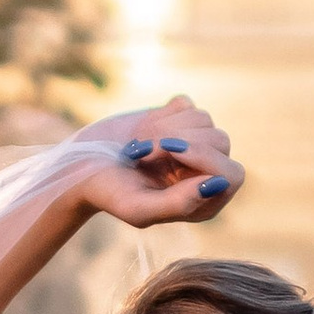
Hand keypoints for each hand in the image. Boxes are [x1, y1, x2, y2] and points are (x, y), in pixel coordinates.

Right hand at [72, 97, 244, 230]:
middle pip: (220, 142)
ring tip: (138, 146)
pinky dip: (161, 114)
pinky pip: (186, 104)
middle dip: (179, 142)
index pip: (232, 174)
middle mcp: (204, 172)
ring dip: (164, 129)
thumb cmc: (109, 193)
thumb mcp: (138, 208)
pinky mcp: (178, 118)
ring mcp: (193, 143)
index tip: (174, 153)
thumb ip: (179, 203)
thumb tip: (216, 183)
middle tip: (142, 153)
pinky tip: (142, 132)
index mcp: (203, 200)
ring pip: (204, 120)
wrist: (80, 166)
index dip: (206, 159)